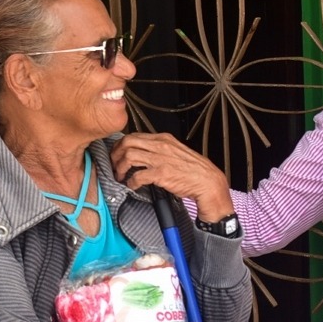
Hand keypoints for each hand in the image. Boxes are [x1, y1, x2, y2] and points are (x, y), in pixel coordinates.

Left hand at [110, 133, 233, 220]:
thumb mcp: (176, 151)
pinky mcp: (161, 173)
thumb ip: (160, 150)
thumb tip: (143, 154)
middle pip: (127, 143)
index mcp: (164, 139)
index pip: (134, 136)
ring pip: (129, 157)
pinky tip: (133, 186)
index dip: (121, 146)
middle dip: (116, 154)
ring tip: (121, 177)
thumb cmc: (193, 170)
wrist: (207, 181)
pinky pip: (137, 176)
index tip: (117, 154)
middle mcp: (161, 146)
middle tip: (114, 165)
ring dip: (121, 168)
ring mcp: (160, 159)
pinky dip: (131, 182)